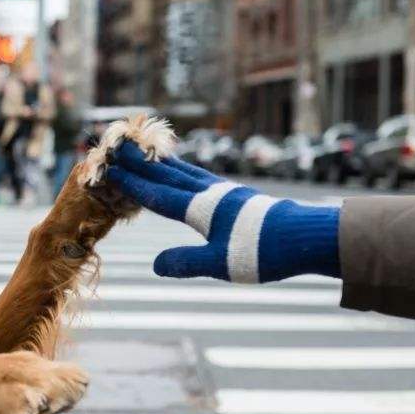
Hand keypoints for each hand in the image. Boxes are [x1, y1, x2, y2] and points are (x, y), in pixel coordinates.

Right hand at [105, 142, 339, 282]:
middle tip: (116, 147)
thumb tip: (155, 265)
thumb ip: (186, 263)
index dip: (130, 182)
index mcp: (199, 208)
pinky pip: (200, 177)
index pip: (155, 193)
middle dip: (139, 163)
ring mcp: (224, 192)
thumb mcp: (220, 264)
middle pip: (166, 174)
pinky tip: (186, 174)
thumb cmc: (262, 251)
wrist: (306, 236)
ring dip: (161, 162)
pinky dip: (184, 170)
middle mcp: (209, 194)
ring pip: (184, 171)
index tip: (107, 169)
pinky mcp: (236, 196)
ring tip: (145, 152)